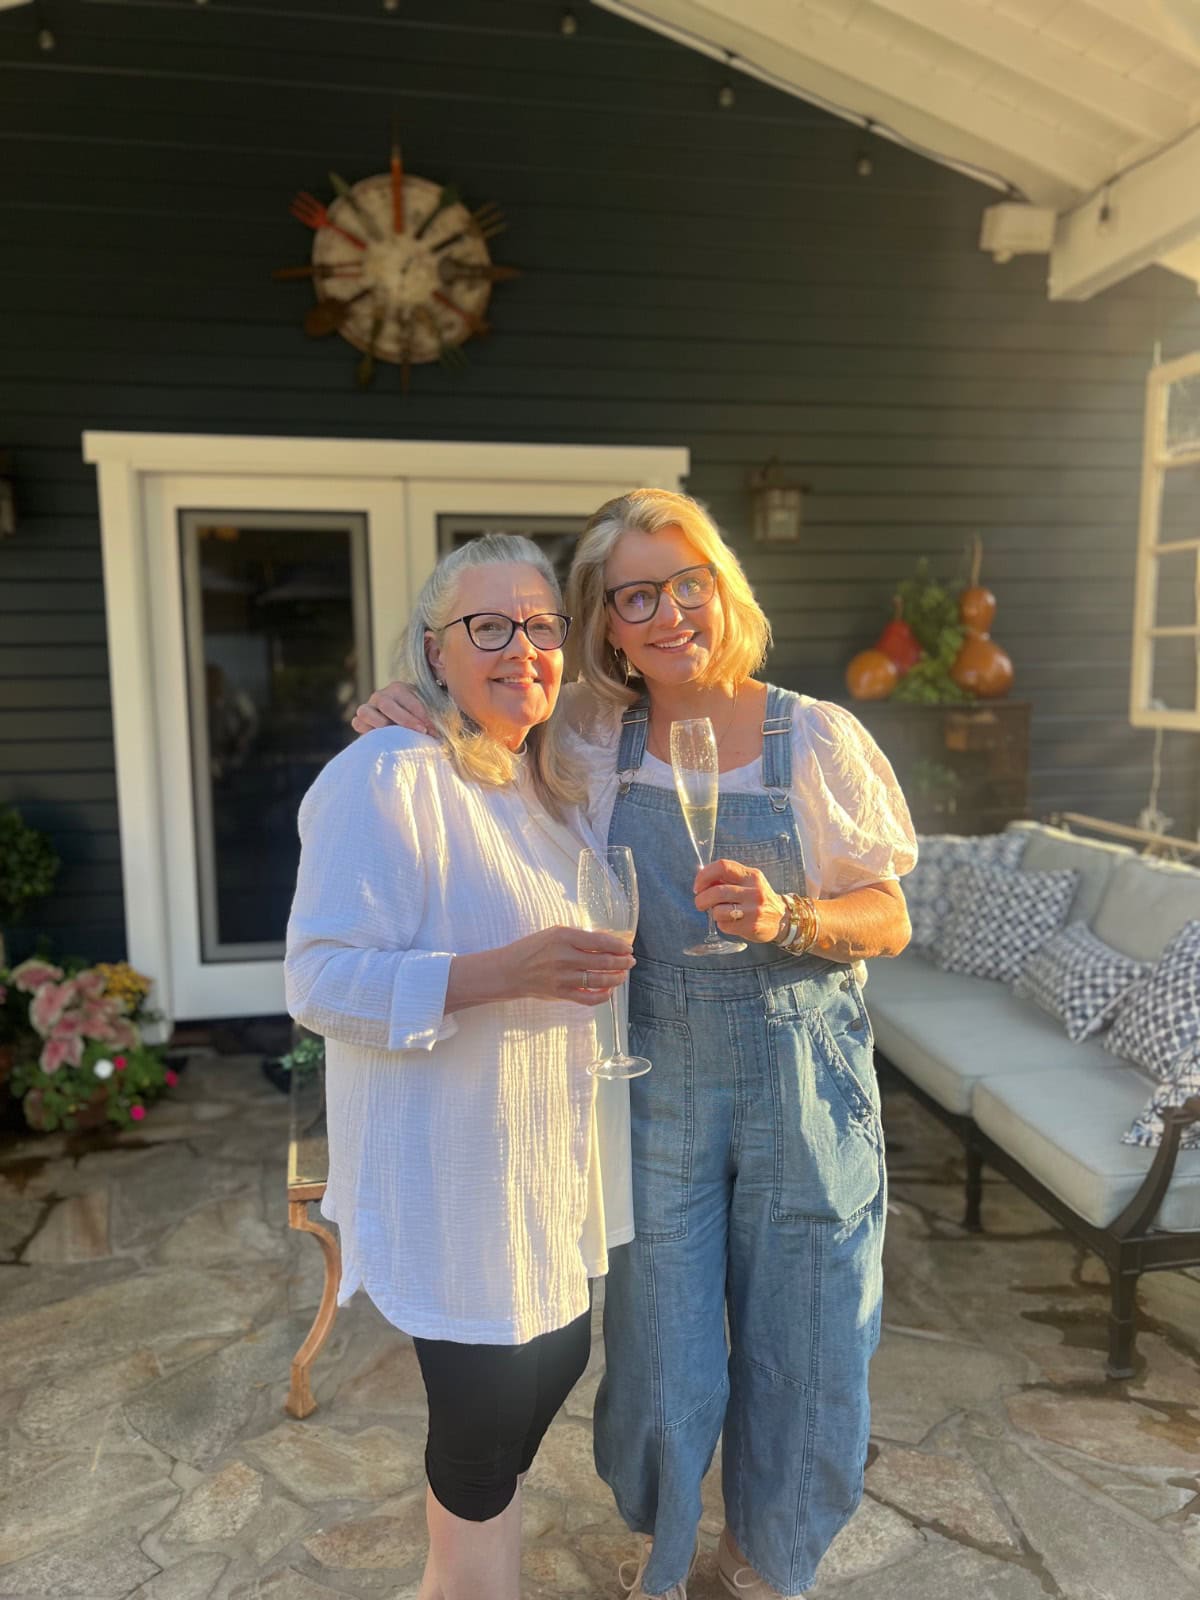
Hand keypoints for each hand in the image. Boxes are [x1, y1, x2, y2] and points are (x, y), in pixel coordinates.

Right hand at [352, 681, 432, 735]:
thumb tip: (441, 732)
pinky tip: (380, 739)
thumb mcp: (426, 715)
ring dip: (380, 724)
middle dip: (405, 719)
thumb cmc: (417, 720)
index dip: (421, 715)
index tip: (432, 729)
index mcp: (399, 689)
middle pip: (387, 705)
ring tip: (395, 736)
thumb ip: (432, 720)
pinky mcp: (360, 720)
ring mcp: (368, 707)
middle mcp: (381, 695)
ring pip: (366, 712)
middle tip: (421, 732)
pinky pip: (357, 723)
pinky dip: (366, 730)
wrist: (400, 726)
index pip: (408, 700)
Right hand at [501, 925, 635, 1007]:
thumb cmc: (532, 949)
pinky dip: (602, 996)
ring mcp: (562, 977)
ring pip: (599, 980)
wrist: (509, 970)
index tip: (628, 948)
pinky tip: (608, 991)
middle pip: (603, 961)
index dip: (618, 945)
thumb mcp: (554, 933)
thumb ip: (579, 936)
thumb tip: (607, 940)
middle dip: (622, 962)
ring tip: (622, 975)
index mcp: (563, 936)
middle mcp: (564, 956)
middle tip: (631, 961)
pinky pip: (588, 998)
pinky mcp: (560, 993)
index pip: (600, 941)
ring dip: (616, 978)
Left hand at [693, 859, 786, 944]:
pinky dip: (722, 924)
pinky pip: (724, 925)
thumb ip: (727, 879)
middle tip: (700, 903)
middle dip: (701, 899)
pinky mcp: (751, 926)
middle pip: (717, 892)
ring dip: (713, 913)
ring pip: (718, 911)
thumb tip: (701, 880)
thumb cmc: (757, 898)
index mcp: (751, 876)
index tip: (698, 886)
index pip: (722, 866)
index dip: (704, 875)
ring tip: (719, 913)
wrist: (782, 919)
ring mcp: (754, 910)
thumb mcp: (748, 882)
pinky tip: (732, 922)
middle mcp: (754, 891)